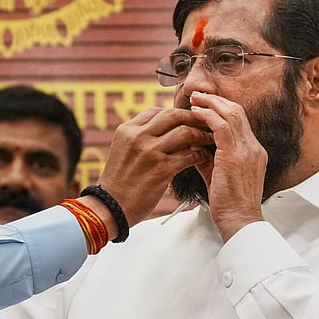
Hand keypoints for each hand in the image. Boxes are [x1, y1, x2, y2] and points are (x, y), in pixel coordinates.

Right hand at [97, 106, 213, 225]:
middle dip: (193, 118)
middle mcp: (137, 137)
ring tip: (208, 140)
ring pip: (185, 132)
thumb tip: (164, 130)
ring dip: (201, 135)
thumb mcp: (123, 151)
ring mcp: (149, 152)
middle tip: (204, 124)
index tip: (186, 120)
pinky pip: (189, 155)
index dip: (175, 113)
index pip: (156, 111)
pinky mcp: (161, 169)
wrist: (110, 207)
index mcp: (126, 130)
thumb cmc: (119, 182)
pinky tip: (203, 157)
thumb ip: (139, 137)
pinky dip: (200, 154)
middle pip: (173, 115)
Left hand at [188, 91, 265, 240]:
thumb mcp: (217, 174)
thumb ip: (208, 157)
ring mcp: (247, 150)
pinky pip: (222, 127)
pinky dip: (208, 117)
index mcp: (253, 151)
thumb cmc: (227, 203)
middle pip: (238, 112)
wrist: (239, 221)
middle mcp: (253, 147)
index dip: (221, 109)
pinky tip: (195, 114)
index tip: (204, 105)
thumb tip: (192, 144)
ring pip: (231, 114)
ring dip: (211, 104)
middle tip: (197, 95)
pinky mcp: (236, 156)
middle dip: (216, 101)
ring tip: (195, 99)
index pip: (239, 121)